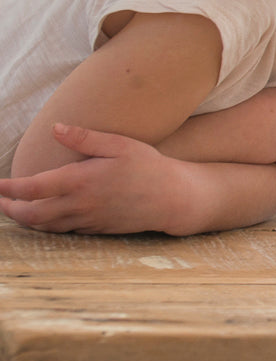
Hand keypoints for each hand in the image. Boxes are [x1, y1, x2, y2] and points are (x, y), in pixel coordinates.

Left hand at [0, 124, 187, 234]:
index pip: (32, 188)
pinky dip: (49, 226)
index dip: (8, 188)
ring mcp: (88, 220)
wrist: (174, 199)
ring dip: (26, 219)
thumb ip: (85, 138)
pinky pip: (65, 231)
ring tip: (15, 210)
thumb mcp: (120, 144)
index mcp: (80, 181)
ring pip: (46, 226)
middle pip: (32, 214)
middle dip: (10, 208)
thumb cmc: (150, 168)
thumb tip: (56, 129)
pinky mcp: (98, 229)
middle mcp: (80, 204)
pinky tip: (46, 218)